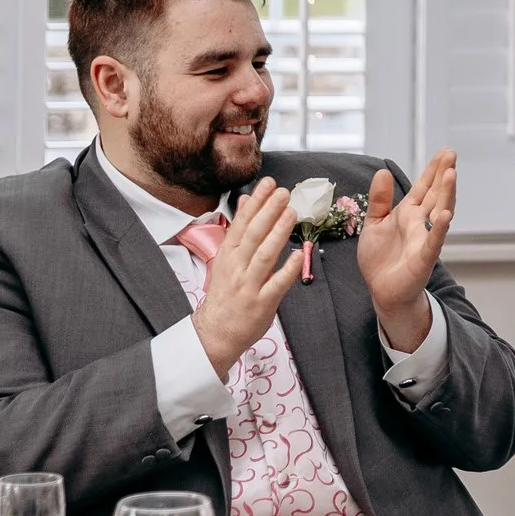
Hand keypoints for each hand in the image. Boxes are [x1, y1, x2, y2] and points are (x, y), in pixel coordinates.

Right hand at [189, 179, 301, 376]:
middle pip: (252, 235)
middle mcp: (236, 267)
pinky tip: (299, 254)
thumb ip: (239, 229)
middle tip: (283, 192)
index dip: (255, 203)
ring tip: (291, 213)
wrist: (215, 332)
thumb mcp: (226, 258)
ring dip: (278, 234)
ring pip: (264, 256)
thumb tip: (246, 200)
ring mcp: (248, 285)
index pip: (241, 224)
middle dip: (268, 212)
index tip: (268, 183)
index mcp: (228, 255)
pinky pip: (276, 284)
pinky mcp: (262, 303)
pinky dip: (287, 269)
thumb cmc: (225, 293)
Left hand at [357, 149, 455, 351]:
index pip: (424, 187)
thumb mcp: (374, 223)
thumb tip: (382, 171)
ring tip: (451, 174)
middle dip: (444, 174)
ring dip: (447, 194)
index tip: (444, 153)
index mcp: (408, 213)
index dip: (433, 170)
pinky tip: (446, 215)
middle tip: (452, 154)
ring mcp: (425, 238)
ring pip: (440, 212)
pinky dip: (441, 228)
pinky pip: (434, 241)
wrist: (382, 290)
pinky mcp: (424, 258)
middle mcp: (421, 223)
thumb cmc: (381, 259)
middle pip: (436, 194)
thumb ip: (379, 199)